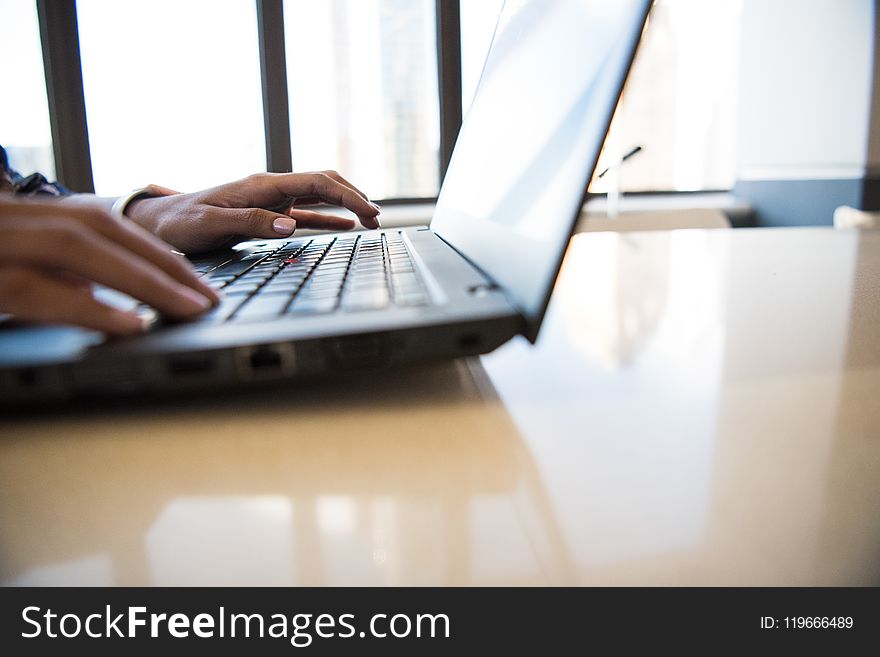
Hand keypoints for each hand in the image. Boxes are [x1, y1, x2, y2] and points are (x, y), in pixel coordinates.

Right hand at [0, 195, 219, 334]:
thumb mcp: (14, 264)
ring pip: (75, 248)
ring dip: (138, 279)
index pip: (104, 225)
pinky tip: (132, 325)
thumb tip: (90, 289)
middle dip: (160, 264)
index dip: (156, 253)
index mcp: (26, 216)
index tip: (199, 284)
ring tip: (187, 309)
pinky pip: (36, 288)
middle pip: (99, 229)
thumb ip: (51, 272)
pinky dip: (88, 306)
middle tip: (208, 300)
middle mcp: (11, 219)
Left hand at [125, 171, 381, 253]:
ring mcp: (271, 200)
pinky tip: (345, 226)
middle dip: (354, 195)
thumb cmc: (180, 223)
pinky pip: (306, 212)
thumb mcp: (211, 224)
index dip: (348, 195)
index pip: (316, 182)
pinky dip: (328, 217)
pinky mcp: (267, 214)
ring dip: (345, 205)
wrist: (158, 222)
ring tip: (370, 219)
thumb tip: (290, 226)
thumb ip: (251, 223)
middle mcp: (270, 188)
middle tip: (376, 217)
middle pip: (324, 182)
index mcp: (262, 185)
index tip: (370, 211)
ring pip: (319, 195)